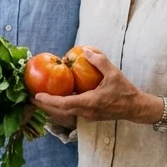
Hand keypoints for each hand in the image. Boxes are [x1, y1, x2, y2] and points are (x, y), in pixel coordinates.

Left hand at [33, 48, 150, 123]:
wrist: (135, 108)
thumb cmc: (125, 92)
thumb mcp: (114, 73)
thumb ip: (100, 61)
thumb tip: (86, 51)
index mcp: (90, 103)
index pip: (64, 104)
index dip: (49, 101)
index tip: (36, 96)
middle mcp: (86, 112)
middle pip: (60, 111)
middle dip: (44, 106)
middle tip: (30, 98)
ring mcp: (87, 116)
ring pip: (64, 113)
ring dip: (51, 107)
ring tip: (39, 99)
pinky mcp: (89, 116)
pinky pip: (71, 112)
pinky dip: (61, 107)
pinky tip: (57, 98)